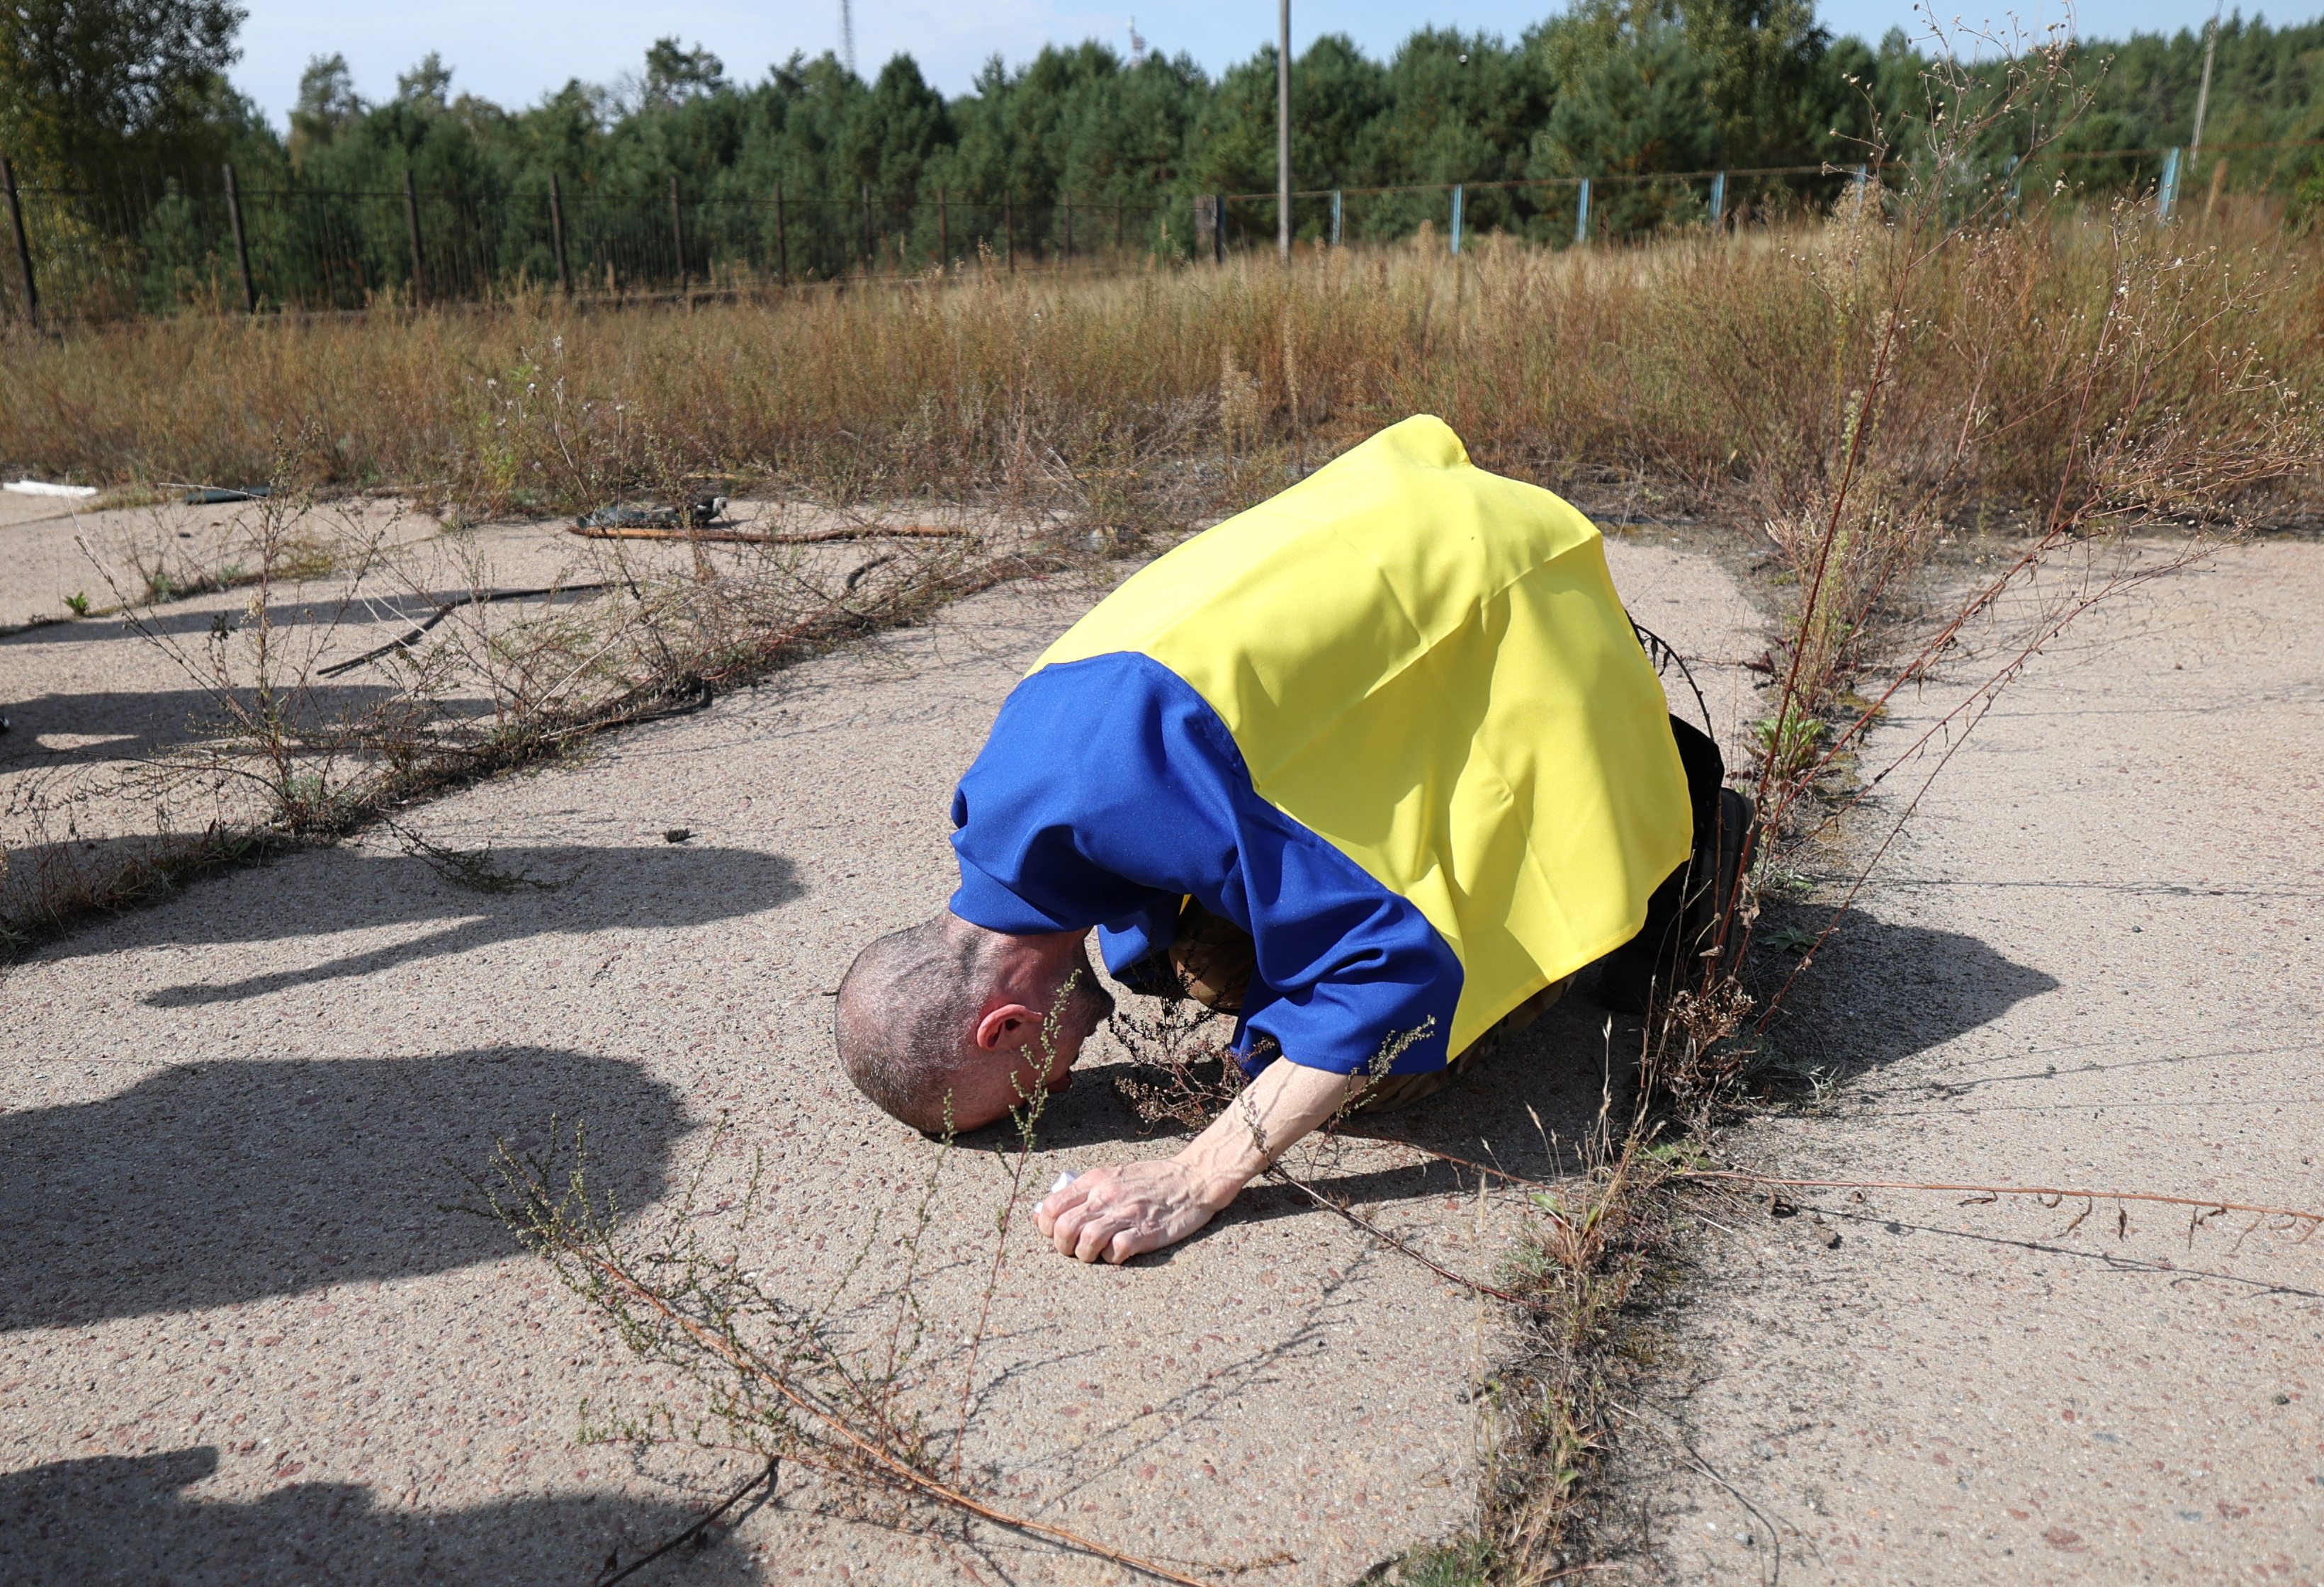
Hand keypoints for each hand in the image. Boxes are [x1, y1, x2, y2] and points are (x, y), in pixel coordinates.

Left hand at [1034, 1159, 1232, 1263]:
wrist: (1193, 1178)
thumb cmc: (1153, 1179)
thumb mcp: (1114, 1174)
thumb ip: (1086, 1190)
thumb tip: (1050, 1210)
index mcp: (1096, 1180)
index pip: (1051, 1206)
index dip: (1046, 1226)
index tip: (1056, 1233)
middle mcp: (1106, 1196)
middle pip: (1063, 1227)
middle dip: (1062, 1246)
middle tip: (1074, 1249)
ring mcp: (1126, 1214)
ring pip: (1085, 1241)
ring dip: (1085, 1255)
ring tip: (1095, 1254)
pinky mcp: (1145, 1233)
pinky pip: (1115, 1252)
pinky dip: (1112, 1258)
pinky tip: (1120, 1253)